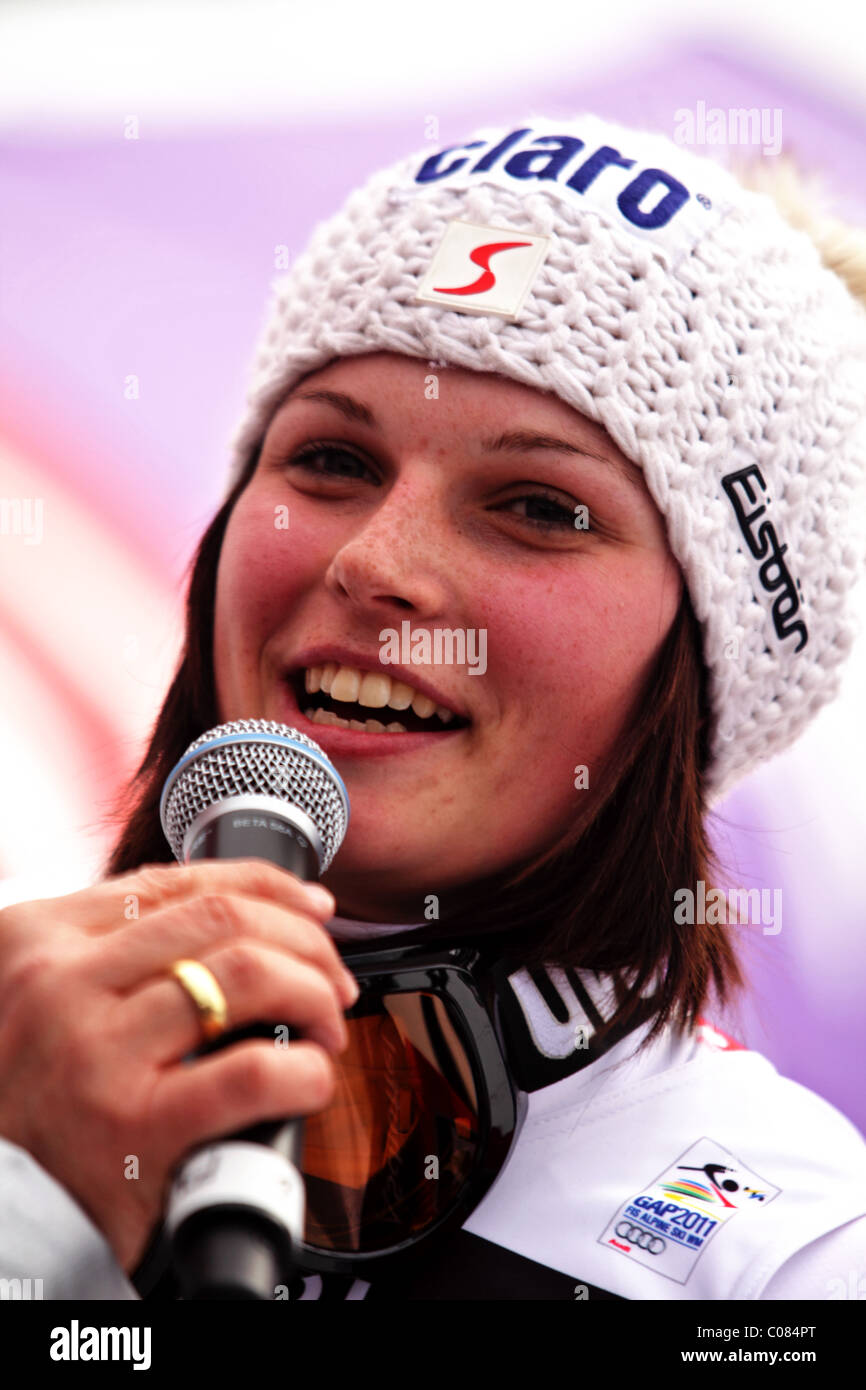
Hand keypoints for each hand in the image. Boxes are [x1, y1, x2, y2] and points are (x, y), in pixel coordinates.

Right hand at [0, 859, 356, 1273]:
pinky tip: (308, 1079)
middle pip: (223, 919)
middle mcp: (60, 982)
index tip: (313, 907)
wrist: (2, 1211)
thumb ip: (122, 949)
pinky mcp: (133, 1124)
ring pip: (247, 974)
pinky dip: (303, 1071)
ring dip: (313, 995)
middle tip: (332, 979)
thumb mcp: (53, 997)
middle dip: (305, 942)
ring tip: (324, 1025)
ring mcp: (95, 1051)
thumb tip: (251, 909)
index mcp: (39, 938)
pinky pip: (252, 1072)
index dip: (266, 887)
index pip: (177, 882)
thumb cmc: (40, 1100)